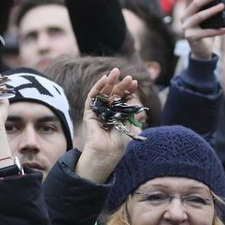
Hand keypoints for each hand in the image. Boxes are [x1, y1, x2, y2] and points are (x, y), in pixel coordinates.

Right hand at [75, 68, 139, 183]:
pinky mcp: (89, 112)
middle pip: (114, 94)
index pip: (123, 99)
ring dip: (109, 82)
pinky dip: (97, 87)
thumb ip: (130, 109)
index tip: (135, 83)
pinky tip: (104, 79)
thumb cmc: (119, 141)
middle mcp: (107, 111)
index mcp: (118, 114)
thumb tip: (134, 98)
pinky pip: (92, 97)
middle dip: (121, 85)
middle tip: (128, 77)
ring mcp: (98, 111)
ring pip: (103, 93)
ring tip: (115, 72)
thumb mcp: (129, 122)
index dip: (128, 90)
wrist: (107, 151)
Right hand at [179, 0, 224, 59]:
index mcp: (186, 11)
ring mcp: (186, 28)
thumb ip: (208, 10)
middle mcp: (184, 18)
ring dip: (212, 10)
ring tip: (222, 6)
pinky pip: (207, 32)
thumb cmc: (204, 31)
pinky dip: (218, 30)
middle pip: (195, 4)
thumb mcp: (206, 19)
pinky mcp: (191, 37)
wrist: (200, 50)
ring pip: (200, 16)